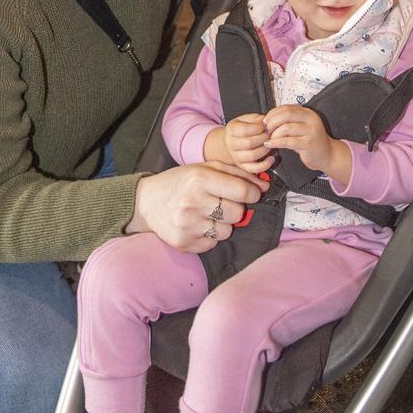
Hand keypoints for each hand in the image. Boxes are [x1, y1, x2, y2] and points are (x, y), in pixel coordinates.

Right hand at [129, 162, 268, 251]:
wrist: (146, 202)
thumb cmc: (180, 182)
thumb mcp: (205, 168)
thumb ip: (237, 174)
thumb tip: (265, 186)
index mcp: (200, 179)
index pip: (243, 191)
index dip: (253, 193)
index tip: (249, 193)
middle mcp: (193, 203)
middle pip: (238, 213)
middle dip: (235, 208)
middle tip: (220, 202)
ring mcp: (187, 226)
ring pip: (227, 231)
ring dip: (222, 223)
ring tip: (206, 213)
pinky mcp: (184, 243)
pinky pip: (213, 243)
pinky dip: (210, 235)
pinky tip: (197, 224)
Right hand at [207, 113, 273, 173]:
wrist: (231, 141)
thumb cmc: (241, 129)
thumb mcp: (245, 119)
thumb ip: (255, 118)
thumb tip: (264, 120)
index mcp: (231, 130)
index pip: (244, 130)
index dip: (258, 128)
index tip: (264, 126)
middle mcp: (231, 144)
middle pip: (249, 143)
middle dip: (263, 138)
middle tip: (269, 135)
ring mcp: (236, 156)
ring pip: (252, 156)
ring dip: (265, 149)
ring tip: (269, 144)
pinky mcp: (243, 166)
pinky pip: (254, 169)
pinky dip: (265, 165)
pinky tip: (271, 158)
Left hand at [264, 105, 350, 180]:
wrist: (328, 155)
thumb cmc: (310, 141)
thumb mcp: (301, 126)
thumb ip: (289, 121)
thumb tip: (269, 119)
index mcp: (307, 113)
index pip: (286, 108)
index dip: (273, 113)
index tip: (265, 120)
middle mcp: (310, 119)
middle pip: (286, 115)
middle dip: (272, 122)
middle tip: (266, 130)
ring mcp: (311, 131)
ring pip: (286, 127)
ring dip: (274, 133)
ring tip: (269, 138)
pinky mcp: (308, 144)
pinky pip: (288, 141)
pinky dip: (276, 142)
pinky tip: (270, 144)